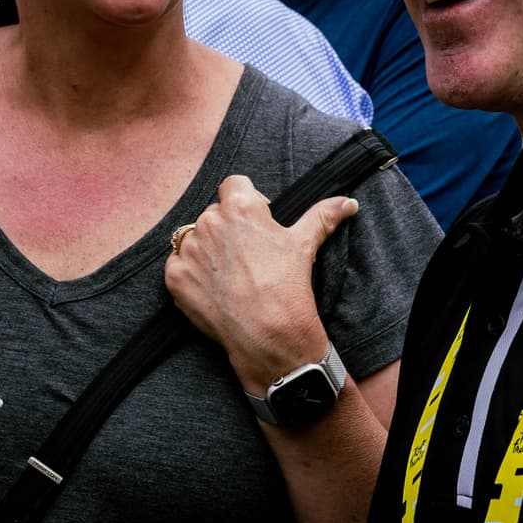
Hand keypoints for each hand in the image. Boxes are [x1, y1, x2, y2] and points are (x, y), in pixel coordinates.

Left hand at [163, 175, 358, 391]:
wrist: (269, 337)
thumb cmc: (288, 287)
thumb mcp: (305, 245)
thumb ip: (322, 215)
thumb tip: (347, 202)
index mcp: (239, 206)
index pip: (234, 185)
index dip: (248, 202)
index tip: (258, 224)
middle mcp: (208, 221)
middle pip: (214, 213)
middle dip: (228, 229)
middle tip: (248, 257)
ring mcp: (188, 250)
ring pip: (195, 239)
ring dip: (208, 251)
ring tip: (232, 275)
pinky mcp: (174, 277)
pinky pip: (178, 266)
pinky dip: (192, 275)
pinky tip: (215, 289)